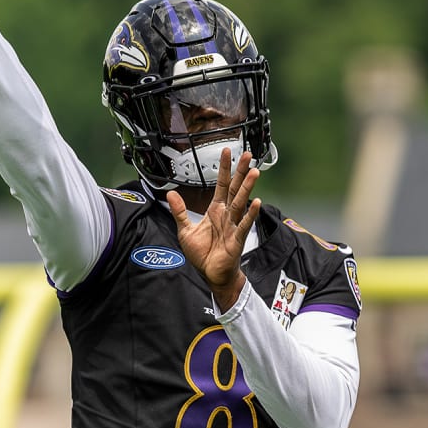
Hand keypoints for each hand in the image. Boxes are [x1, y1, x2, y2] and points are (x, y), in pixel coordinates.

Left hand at [168, 149, 261, 309]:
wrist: (211, 274)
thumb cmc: (202, 254)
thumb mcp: (185, 230)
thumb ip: (180, 211)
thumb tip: (171, 194)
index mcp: (215, 210)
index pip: (220, 185)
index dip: (223, 169)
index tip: (226, 153)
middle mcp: (226, 215)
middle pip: (234, 188)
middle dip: (240, 171)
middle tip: (247, 155)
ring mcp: (233, 225)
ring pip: (240, 202)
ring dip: (247, 187)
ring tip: (254, 172)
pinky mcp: (237, 239)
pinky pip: (243, 224)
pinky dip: (250, 213)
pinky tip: (256, 202)